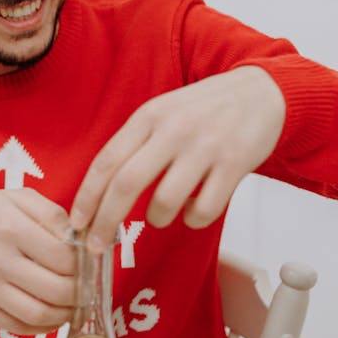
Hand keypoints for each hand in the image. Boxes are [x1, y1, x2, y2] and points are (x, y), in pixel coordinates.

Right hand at [0, 188, 75, 334]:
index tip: (87, 265)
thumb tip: (82, 241)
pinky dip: (40, 328)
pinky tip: (49, 317)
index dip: (83, 265)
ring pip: (38, 315)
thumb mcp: (17, 198)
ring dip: (64, 316)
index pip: (64, 258)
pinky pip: (15, 326)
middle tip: (85, 289)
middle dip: (79, 294)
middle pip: (55, 290)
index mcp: (10, 226)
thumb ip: (53, 214)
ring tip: (72, 307)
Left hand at [69, 66, 285, 247]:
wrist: (260, 92)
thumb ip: (134, 145)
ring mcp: (204, 147)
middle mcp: (173, 130)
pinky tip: (195, 209)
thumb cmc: (203, 110)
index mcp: (149, 117)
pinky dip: (193, 219)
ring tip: (161, 214)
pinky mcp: (234, 164)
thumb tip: (99, 194)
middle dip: (106, 221)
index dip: (86, 197)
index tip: (76, 224)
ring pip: (165, 201)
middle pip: (126, 184)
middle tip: (96, 245)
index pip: (106, 161)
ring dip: (156, 219)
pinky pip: (203, 209)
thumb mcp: (162, 113)